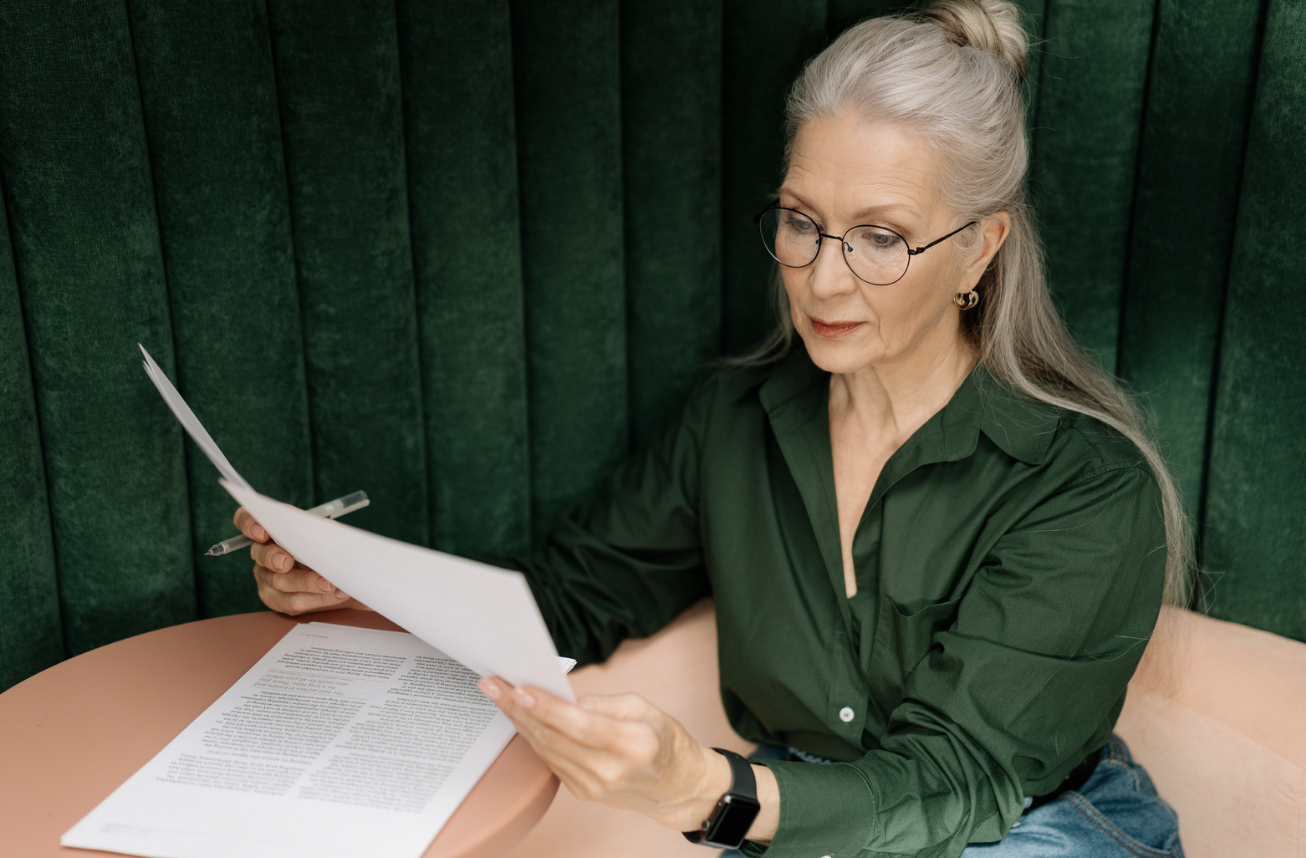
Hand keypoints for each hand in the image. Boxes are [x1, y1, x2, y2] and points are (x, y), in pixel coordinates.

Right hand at [234, 506, 366, 615]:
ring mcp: (267, 577)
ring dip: (307, 582)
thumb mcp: (327, 532)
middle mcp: (264, 552)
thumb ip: (320, 529)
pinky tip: (337, 594)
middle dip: (273, 557)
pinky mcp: (277, 599)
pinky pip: (292, 602)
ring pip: (279, 581)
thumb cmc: (327, 545)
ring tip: (330, 583)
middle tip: (286, 562)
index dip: (249, 524)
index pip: (246, 519)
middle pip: (260, 554)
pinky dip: (318, 598)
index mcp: (272, 529)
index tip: (262, 533)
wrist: (338, 573)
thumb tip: (323, 531)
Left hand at [476, 678, 777, 841]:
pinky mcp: (582, 792)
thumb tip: (564, 699)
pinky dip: (533, 737)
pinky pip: (551, 760)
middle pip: (554, 737)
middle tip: (492, 684)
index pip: (580, 725)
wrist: (678, 788)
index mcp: (633, 744)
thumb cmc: (665, 741)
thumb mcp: (644, 708)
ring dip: (519, 722)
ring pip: (546, 750)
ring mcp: (594, 786)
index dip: (547, 708)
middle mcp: (610, 771)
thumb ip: (603, 703)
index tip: (520, 690)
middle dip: (518, 709)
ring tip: (498, 696)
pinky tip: (519, 718)